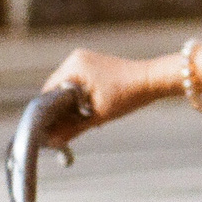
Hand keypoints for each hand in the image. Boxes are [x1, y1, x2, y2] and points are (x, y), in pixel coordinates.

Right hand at [38, 48, 173, 147]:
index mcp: (73, 66)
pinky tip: (90, 112)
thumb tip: (53, 142)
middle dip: (61, 111)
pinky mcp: (94, 65)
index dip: (47, 114)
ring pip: (68, 88)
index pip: (48, 92)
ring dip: (72, 106)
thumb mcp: (97, 115)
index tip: (48, 131)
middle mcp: (76, 59)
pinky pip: (79, 83)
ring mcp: (86, 60)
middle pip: (57, 90)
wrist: (154, 80)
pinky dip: (81, 98)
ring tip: (80, 122)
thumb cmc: (128, 94)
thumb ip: (72, 128)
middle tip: (63, 131)